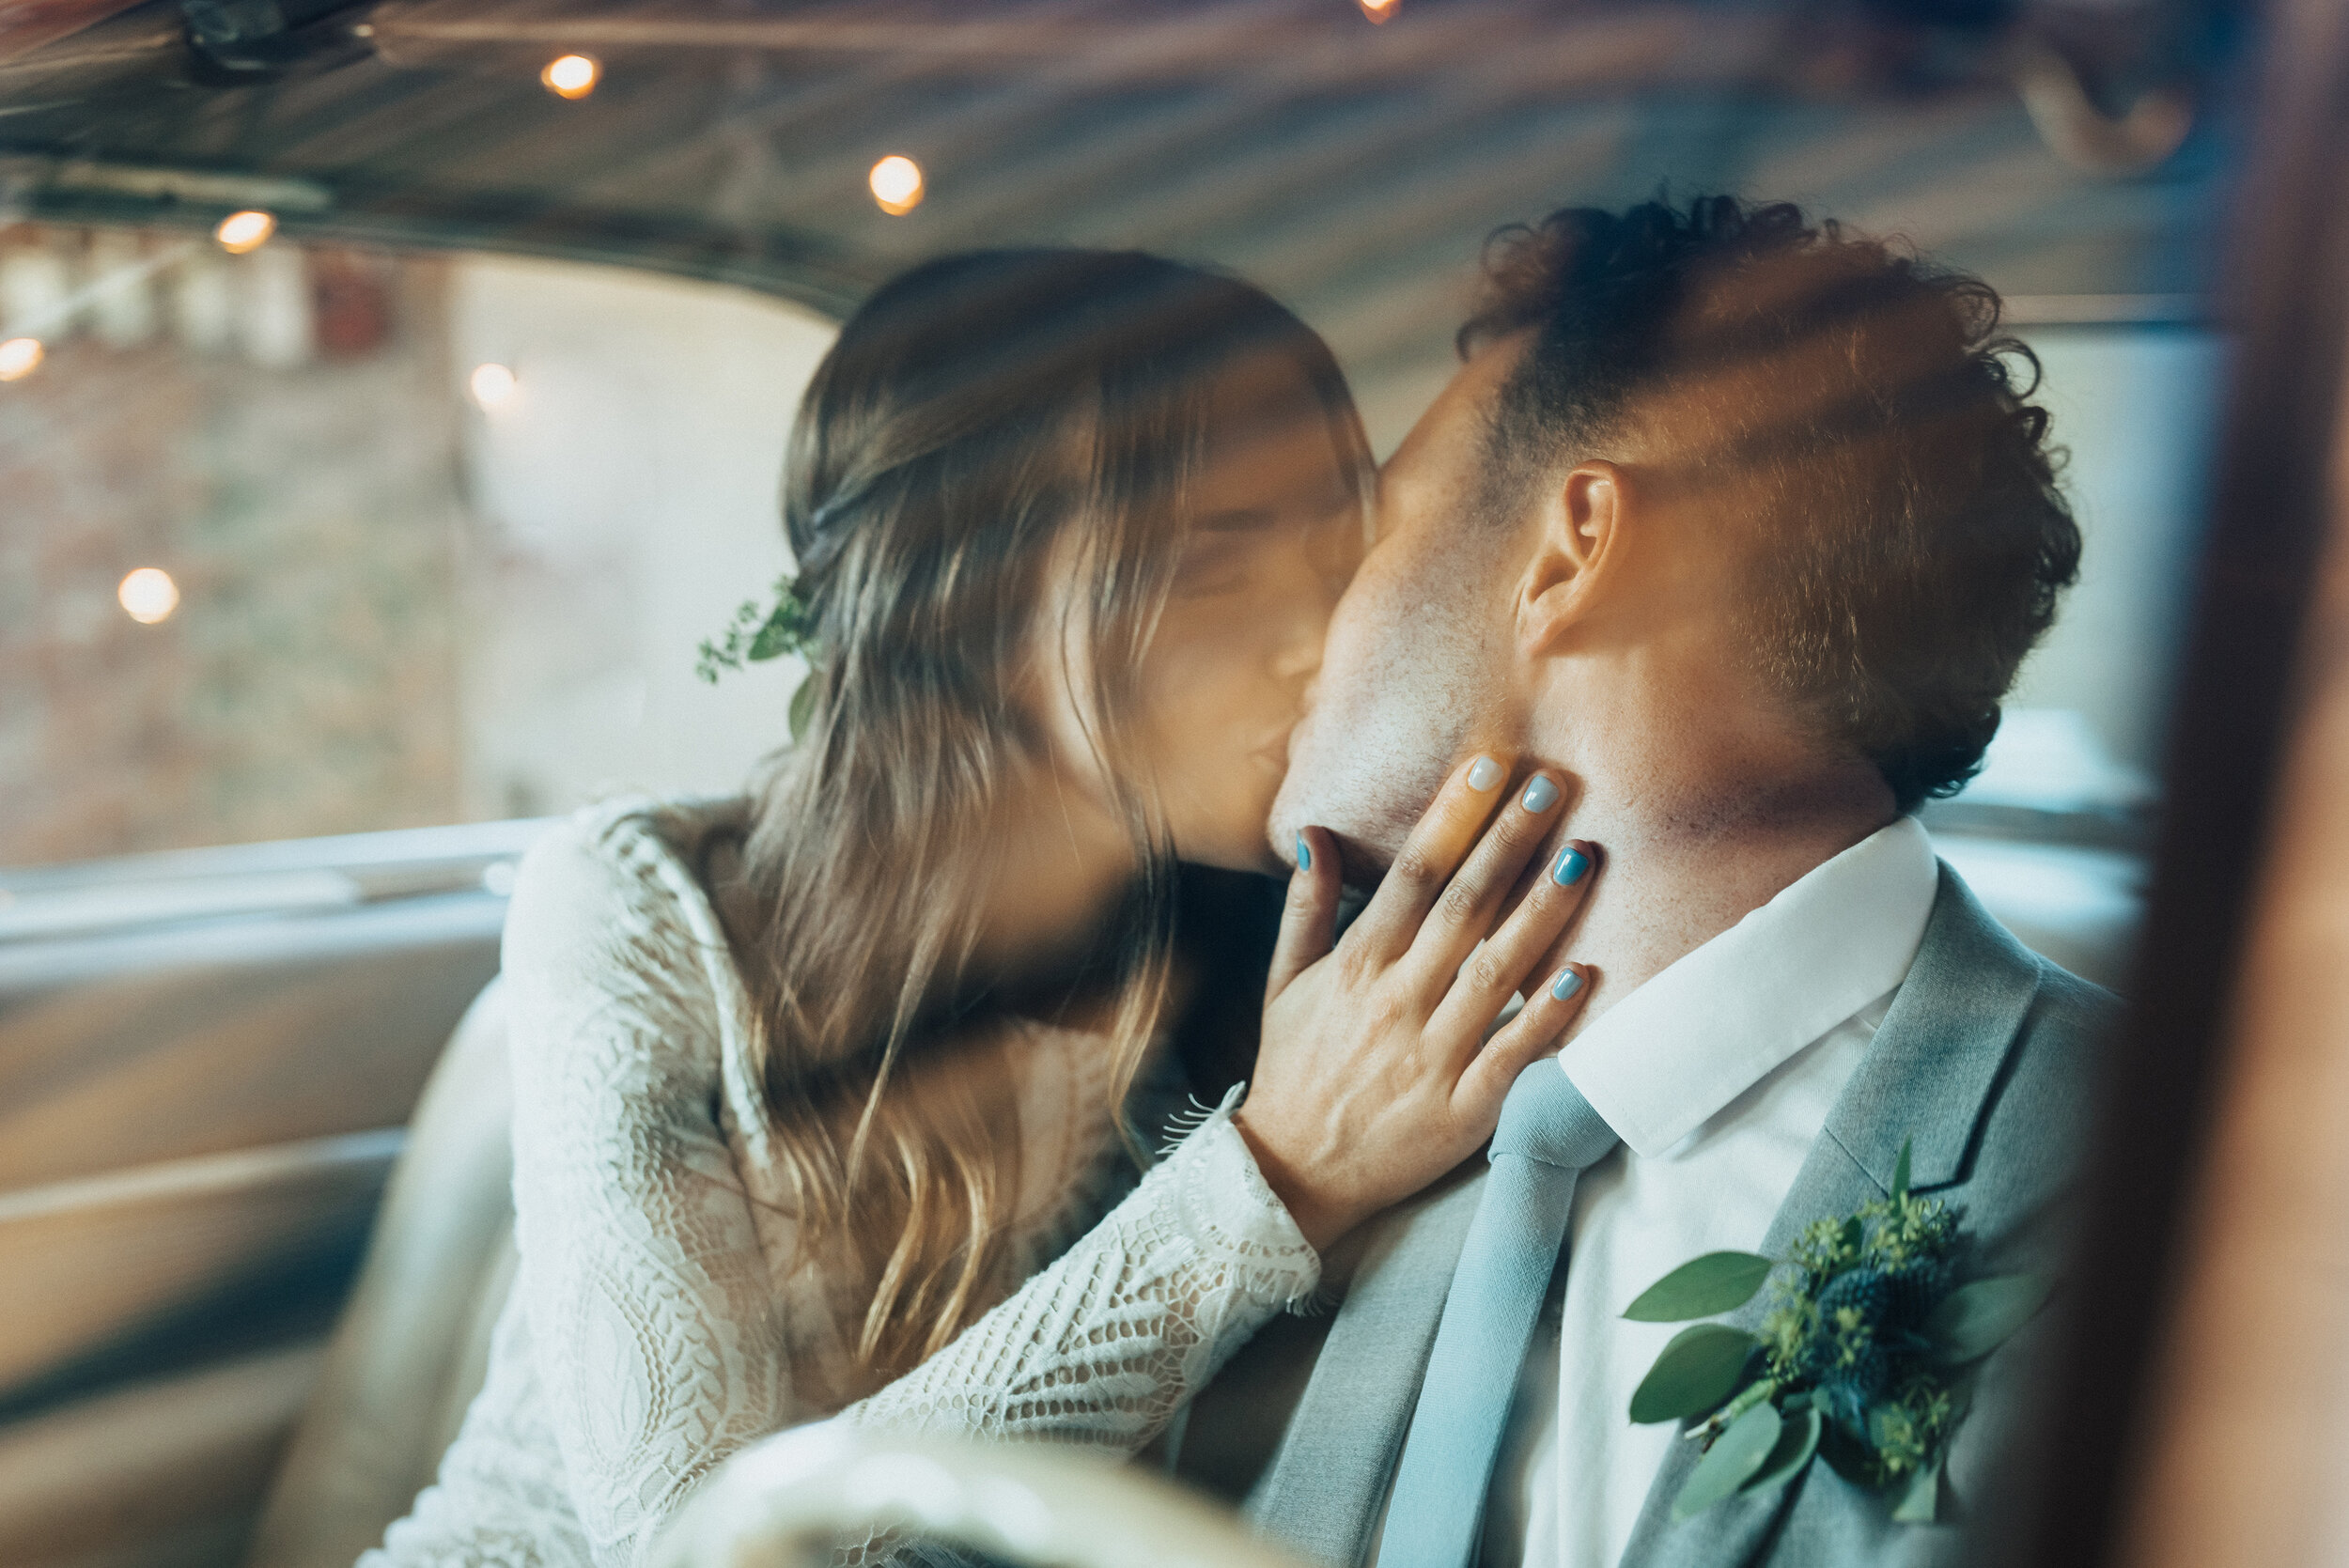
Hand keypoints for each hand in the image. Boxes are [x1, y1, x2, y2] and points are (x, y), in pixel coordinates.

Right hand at [1236, 754, 1599, 1251]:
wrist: (1291, 1176)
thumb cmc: (1293, 1070)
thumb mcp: (1283, 984)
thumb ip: (1306, 909)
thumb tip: (1314, 834)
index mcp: (1356, 967)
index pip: (1412, 875)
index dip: (1452, 817)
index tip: (1489, 767)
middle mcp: (1396, 1003)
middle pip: (1462, 909)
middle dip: (1508, 844)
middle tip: (1552, 788)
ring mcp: (1432, 1056)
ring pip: (1496, 972)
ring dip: (1542, 914)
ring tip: (1582, 858)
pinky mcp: (1463, 1109)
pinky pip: (1512, 1055)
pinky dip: (1547, 1016)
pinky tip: (1586, 975)